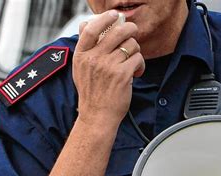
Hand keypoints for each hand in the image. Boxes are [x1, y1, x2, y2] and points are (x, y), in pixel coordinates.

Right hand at [73, 10, 144, 129]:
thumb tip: (85, 24)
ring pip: (131, 45)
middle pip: (117, 32)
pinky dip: (140, 64)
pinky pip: (137, 58)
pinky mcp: (122, 75)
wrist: (97, 116)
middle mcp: (94, 59)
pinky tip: (136, 72)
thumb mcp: (80, 69)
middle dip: (130, 29)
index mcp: (81, 56)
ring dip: (136, 51)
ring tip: (133, 61)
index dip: (104, 18)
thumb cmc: (91, 93)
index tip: (114, 15)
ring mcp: (108, 66)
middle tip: (133, 32)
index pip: (90, 29)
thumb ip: (84, 48)